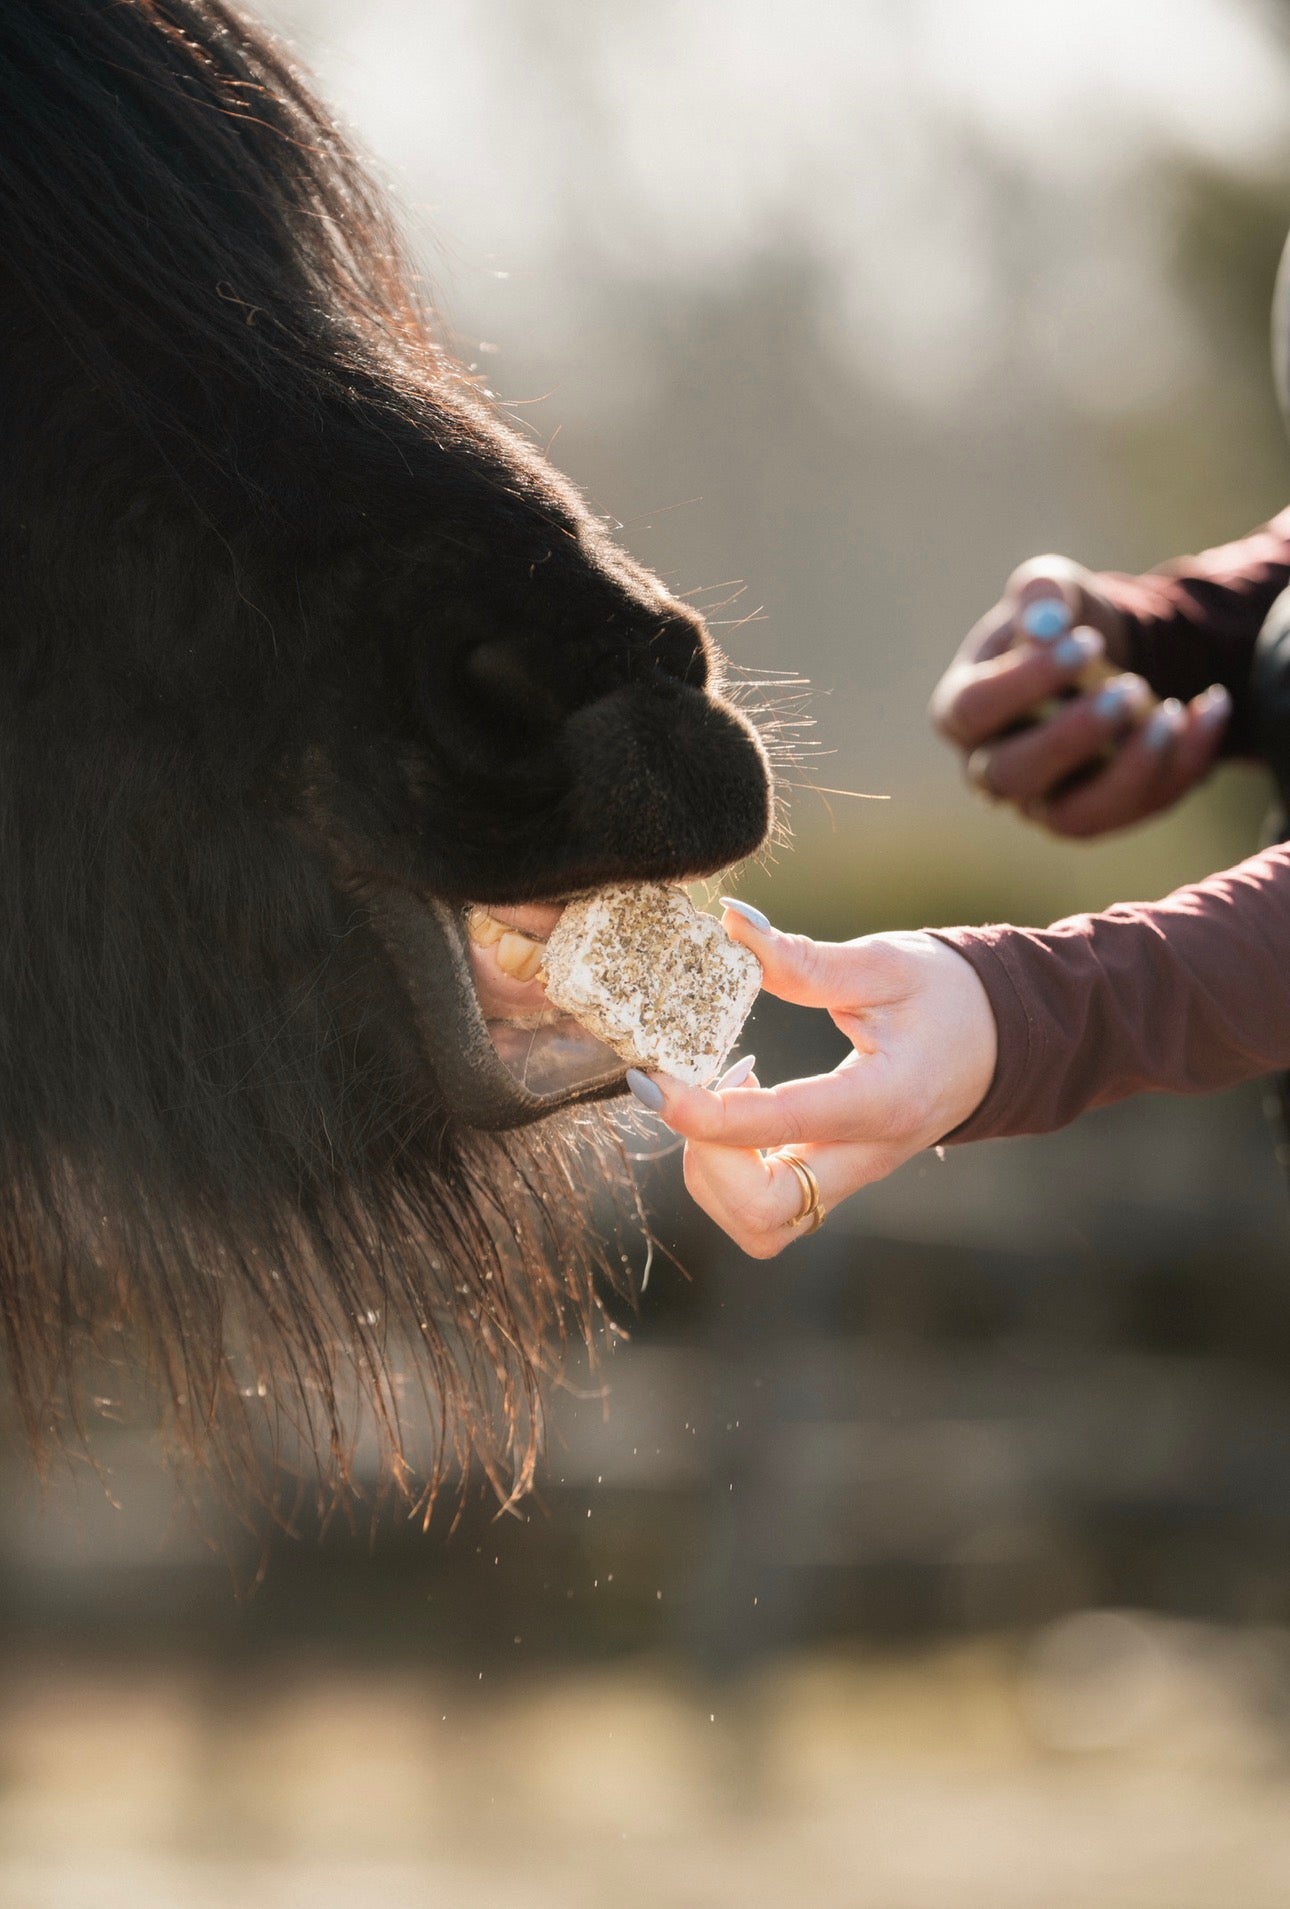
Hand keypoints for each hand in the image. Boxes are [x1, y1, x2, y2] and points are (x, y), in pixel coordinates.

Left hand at [627, 903, 997, 1258]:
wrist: (1004, 1041)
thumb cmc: (949, 996)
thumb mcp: (884, 964)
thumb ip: (802, 957)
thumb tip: (731, 923)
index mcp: (883, 1102)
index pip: (776, 1126)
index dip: (699, 1112)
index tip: (654, 1076)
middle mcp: (866, 1158)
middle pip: (763, 1212)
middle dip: (707, 1161)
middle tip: (700, 1092)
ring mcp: (850, 1178)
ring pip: (759, 1224)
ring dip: (715, 1170)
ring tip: (725, 1089)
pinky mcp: (833, 1180)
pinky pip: (766, 1208)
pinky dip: (731, 1170)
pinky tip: (743, 1100)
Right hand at [930, 554, 1230, 837]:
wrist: (1104, 658)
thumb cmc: (1060, 623)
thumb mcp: (1052, 591)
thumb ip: (1041, 595)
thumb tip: (1046, 624)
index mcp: (963, 710)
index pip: (970, 710)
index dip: (1023, 683)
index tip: (1087, 642)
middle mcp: (991, 767)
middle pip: (1012, 775)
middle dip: (1072, 736)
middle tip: (1131, 687)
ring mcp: (1041, 802)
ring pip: (1073, 817)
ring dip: (1128, 772)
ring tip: (1170, 715)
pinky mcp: (1096, 815)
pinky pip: (1135, 809)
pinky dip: (1181, 764)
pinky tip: (1209, 707)